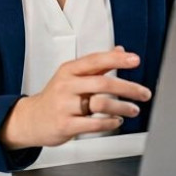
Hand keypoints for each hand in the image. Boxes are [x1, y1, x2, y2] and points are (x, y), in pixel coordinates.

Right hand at [0, 46, 150, 149]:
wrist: (31, 119)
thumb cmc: (55, 97)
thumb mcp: (72, 76)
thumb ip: (97, 64)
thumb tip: (120, 50)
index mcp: (69, 70)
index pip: (96, 60)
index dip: (117, 59)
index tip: (135, 60)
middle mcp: (67, 85)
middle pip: (103, 83)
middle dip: (128, 88)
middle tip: (144, 93)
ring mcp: (65, 105)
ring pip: (100, 104)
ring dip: (122, 107)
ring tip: (133, 110)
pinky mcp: (65, 124)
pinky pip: (94, 123)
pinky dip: (110, 122)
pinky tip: (117, 121)